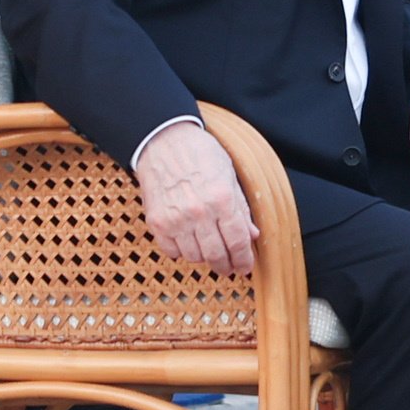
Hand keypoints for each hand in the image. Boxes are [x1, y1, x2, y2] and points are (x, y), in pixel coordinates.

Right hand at [134, 121, 256, 272]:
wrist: (163, 141)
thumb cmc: (200, 154)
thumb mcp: (229, 175)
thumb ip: (241, 208)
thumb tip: (252, 235)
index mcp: (222, 199)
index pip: (238, 241)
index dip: (243, 260)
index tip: (244, 267)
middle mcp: (199, 212)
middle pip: (216, 255)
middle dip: (226, 266)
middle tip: (229, 268)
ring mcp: (175, 219)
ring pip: (194, 256)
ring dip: (204, 258)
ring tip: (208, 250)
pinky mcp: (156, 222)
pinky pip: (171, 251)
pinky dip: (181, 251)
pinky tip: (188, 243)